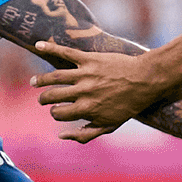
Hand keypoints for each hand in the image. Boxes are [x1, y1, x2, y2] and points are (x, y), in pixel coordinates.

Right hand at [30, 41, 173, 139]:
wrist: (146, 80)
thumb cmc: (128, 105)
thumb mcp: (110, 125)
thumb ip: (85, 134)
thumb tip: (60, 136)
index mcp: (87, 109)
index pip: (59, 114)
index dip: (55, 113)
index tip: (57, 110)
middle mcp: (83, 92)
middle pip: (52, 96)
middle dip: (44, 99)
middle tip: (42, 98)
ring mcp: (85, 75)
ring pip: (54, 77)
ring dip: (41, 80)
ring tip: (35, 82)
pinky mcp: (89, 59)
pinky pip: (66, 53)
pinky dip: (50, 48)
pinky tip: (38, 45)